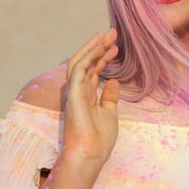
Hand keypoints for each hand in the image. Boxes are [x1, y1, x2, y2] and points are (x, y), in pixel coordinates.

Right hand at [62, 29, 119, 162]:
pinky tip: (98, 48)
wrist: (90, 155)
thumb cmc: (98, 139)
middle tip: (112, 33)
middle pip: (87, 63)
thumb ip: (109, 97)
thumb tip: (113, 81)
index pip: (93, 70)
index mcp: (86, 96)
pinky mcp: (73, 94)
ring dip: (92, 48)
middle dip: (98, 47)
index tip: (115, 46)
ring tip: (106, 35)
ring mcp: (74, 92)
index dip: (103, 57)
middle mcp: (78, 91)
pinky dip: (88, 57)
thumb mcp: (109, 114)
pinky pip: (78, 70)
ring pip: (80, 62)